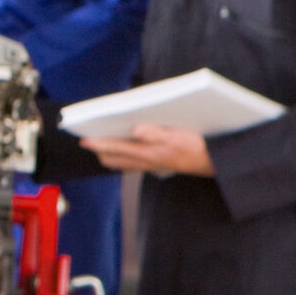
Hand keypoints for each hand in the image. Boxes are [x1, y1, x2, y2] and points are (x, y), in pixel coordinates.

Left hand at [79, 124, 214, 176]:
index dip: (97, 144)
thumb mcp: (177, 136)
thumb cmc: (196, 147)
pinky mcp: (155, 165)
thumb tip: (135, 129)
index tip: (83, 139)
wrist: (212, 162)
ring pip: (120, 163)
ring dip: (109, 154)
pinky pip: (132, 163)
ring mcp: (149, 165)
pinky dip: (122, 156)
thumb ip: (155, 133)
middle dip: (99, 150)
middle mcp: (145, 161)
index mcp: (147, 152)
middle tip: (88, 139)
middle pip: (112, 159)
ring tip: (102, 142)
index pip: (115, 148)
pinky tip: (124, 148)